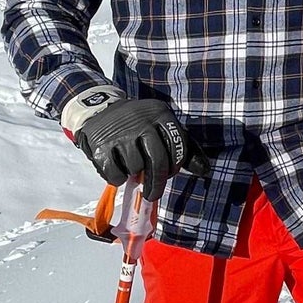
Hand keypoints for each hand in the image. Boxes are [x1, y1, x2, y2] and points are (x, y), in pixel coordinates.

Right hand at [69, 93, 208, 200]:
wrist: (98, 109)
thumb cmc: (136, 125)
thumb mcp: (160, 126)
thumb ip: (182, 147)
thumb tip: (204, 170)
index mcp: (160, 114)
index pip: (177, 145)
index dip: (175, 164)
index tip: (168, 173)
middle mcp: (141, 120)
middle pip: (158, 160)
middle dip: (157, 182)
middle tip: (152, 193)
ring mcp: (120, 133)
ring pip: (135, 167)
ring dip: (133, 173)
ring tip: (129, 165)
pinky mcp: (101, 146)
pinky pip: (115, 174)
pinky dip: (116, 178)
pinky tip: (116, 168)